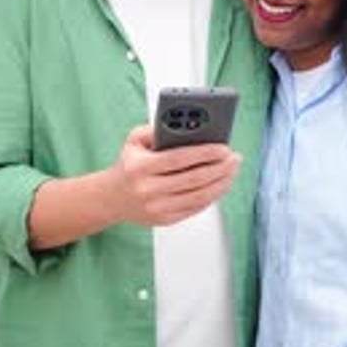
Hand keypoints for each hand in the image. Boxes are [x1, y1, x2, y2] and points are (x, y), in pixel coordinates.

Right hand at [108, 125, 241, 226]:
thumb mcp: (135, 140)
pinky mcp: (165, 220)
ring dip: (221, 182)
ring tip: (232, 170)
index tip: (223, 147)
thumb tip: (188, 126)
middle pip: (195, 179)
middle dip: (220, 167)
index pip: (180, 159)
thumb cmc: (129, 165)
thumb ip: (157, 129)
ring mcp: (157, 208)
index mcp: (141, 168)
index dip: (206, 153)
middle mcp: (149, 190)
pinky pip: (196, 207)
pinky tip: (221, 184)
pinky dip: (213, 195)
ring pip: (199, 196)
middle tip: (234, 158)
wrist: (112, 198)